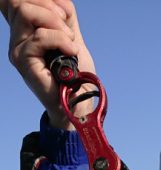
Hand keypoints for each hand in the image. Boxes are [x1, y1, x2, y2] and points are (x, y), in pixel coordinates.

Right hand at [1, 0, 95, 128]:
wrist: (78, 102)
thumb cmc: (75, 74)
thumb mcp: (71, 36)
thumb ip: (63, 16)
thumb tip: (60, 2)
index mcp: (26, 29)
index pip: (15, 1)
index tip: (62, 13)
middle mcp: (17, 37)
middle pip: (22, 1)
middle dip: (51, 7)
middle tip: (68, 28)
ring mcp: (17, 49)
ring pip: (26, 12)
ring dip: (56, 23)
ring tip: (69, 41)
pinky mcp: (23, 61)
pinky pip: (40, 37)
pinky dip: (61, 40)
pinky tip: (70, 52)